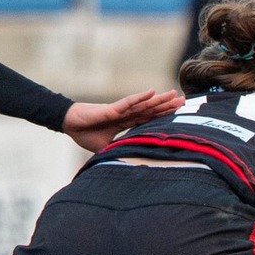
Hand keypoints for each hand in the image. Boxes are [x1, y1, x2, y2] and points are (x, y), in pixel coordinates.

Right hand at [61, 90, 185, 152]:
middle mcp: (126, 115)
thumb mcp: (105, 147)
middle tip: (185, 100)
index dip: (162, 115)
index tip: (178, 113)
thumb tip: (128, 162)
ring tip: (174, 94)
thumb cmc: (85, 133)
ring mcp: (120, 111)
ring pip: (144, 105)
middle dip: (167, 105)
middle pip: (151, 110)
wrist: (69, 125)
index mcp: (126, 122)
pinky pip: (128, 103)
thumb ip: (118, 151)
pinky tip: (152, 92)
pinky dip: (140, 98)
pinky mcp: (112, 109)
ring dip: (159, 100)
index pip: (149, 118)